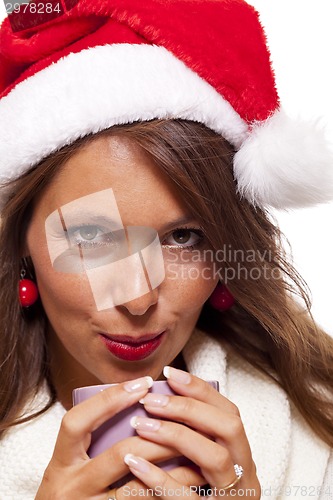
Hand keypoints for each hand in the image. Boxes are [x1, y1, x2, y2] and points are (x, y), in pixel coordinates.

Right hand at [35, 376, 182, 498]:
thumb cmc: (72, 494)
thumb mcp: (71, 466)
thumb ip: (93, 440)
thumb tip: (138, 403)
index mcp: (61, 464)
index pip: (77, 422)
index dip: (109, 400)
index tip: (142, 383)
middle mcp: (72, 487)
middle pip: (120, 454)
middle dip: (158, 433)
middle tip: (184, 417)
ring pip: (140, 486)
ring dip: (172, 464)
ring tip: (197, 444)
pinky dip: (171, 489)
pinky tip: (192, 477)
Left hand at [115, 367, 260, 498]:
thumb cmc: (198, 496)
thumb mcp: (203, 466)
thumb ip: (194, 439)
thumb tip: (159, 400)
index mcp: (242, 456)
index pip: (229, 412)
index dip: (201, 390)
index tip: (170, 373)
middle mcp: (245, 475)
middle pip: (228, 427)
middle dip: (188, 407)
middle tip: (151, 399)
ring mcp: (232, 498)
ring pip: (213, 457)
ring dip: (174, 435)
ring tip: (140, 425)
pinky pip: (188, 497)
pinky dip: (160, 478)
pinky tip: (134, 463)